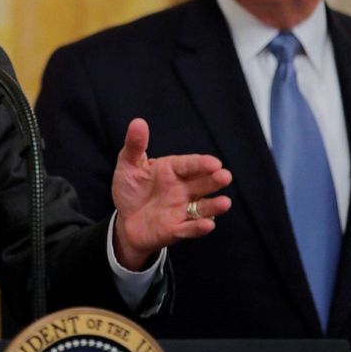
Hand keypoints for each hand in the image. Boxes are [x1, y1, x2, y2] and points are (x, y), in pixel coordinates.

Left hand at [111, 118, 231, 269]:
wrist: (125, 220)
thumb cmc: (131, 189)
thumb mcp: (128, 165)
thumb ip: (135, 146)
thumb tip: (138, 122)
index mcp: (172, 170)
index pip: (190, 165)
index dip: (202, 164)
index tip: (214, 163)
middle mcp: (182, 189)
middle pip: (202, 183)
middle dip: (214, 180)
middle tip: (225, 176)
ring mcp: (181, 210)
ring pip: (202, 207)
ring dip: (213, 206)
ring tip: (224, 203)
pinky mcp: (176, 229)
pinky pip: (189, 229)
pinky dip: (198, 227)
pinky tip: (207, 225)